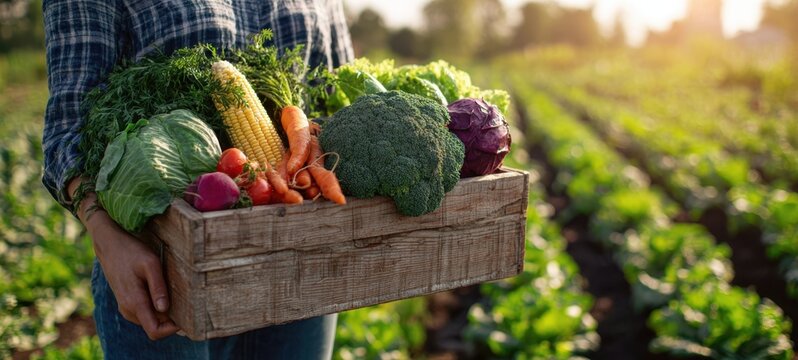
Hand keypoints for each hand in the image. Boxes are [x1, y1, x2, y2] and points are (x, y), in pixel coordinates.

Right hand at [70, 178, 178, 339]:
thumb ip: (158, 287)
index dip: (171, 329)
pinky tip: (163, 291)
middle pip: (155, 327)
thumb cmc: (132, 252)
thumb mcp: (150, 264)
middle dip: (171, 319)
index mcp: (135, 302)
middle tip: (186, 301)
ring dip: (164, 313)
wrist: (110, 245)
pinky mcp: (127, 303)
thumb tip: (165, 309)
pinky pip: (145, 313)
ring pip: (150, 320)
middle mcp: (129, 310)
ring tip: (174, 293)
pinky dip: (156, 307)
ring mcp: (126, 308)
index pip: (154, 331)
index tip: (185, 317)